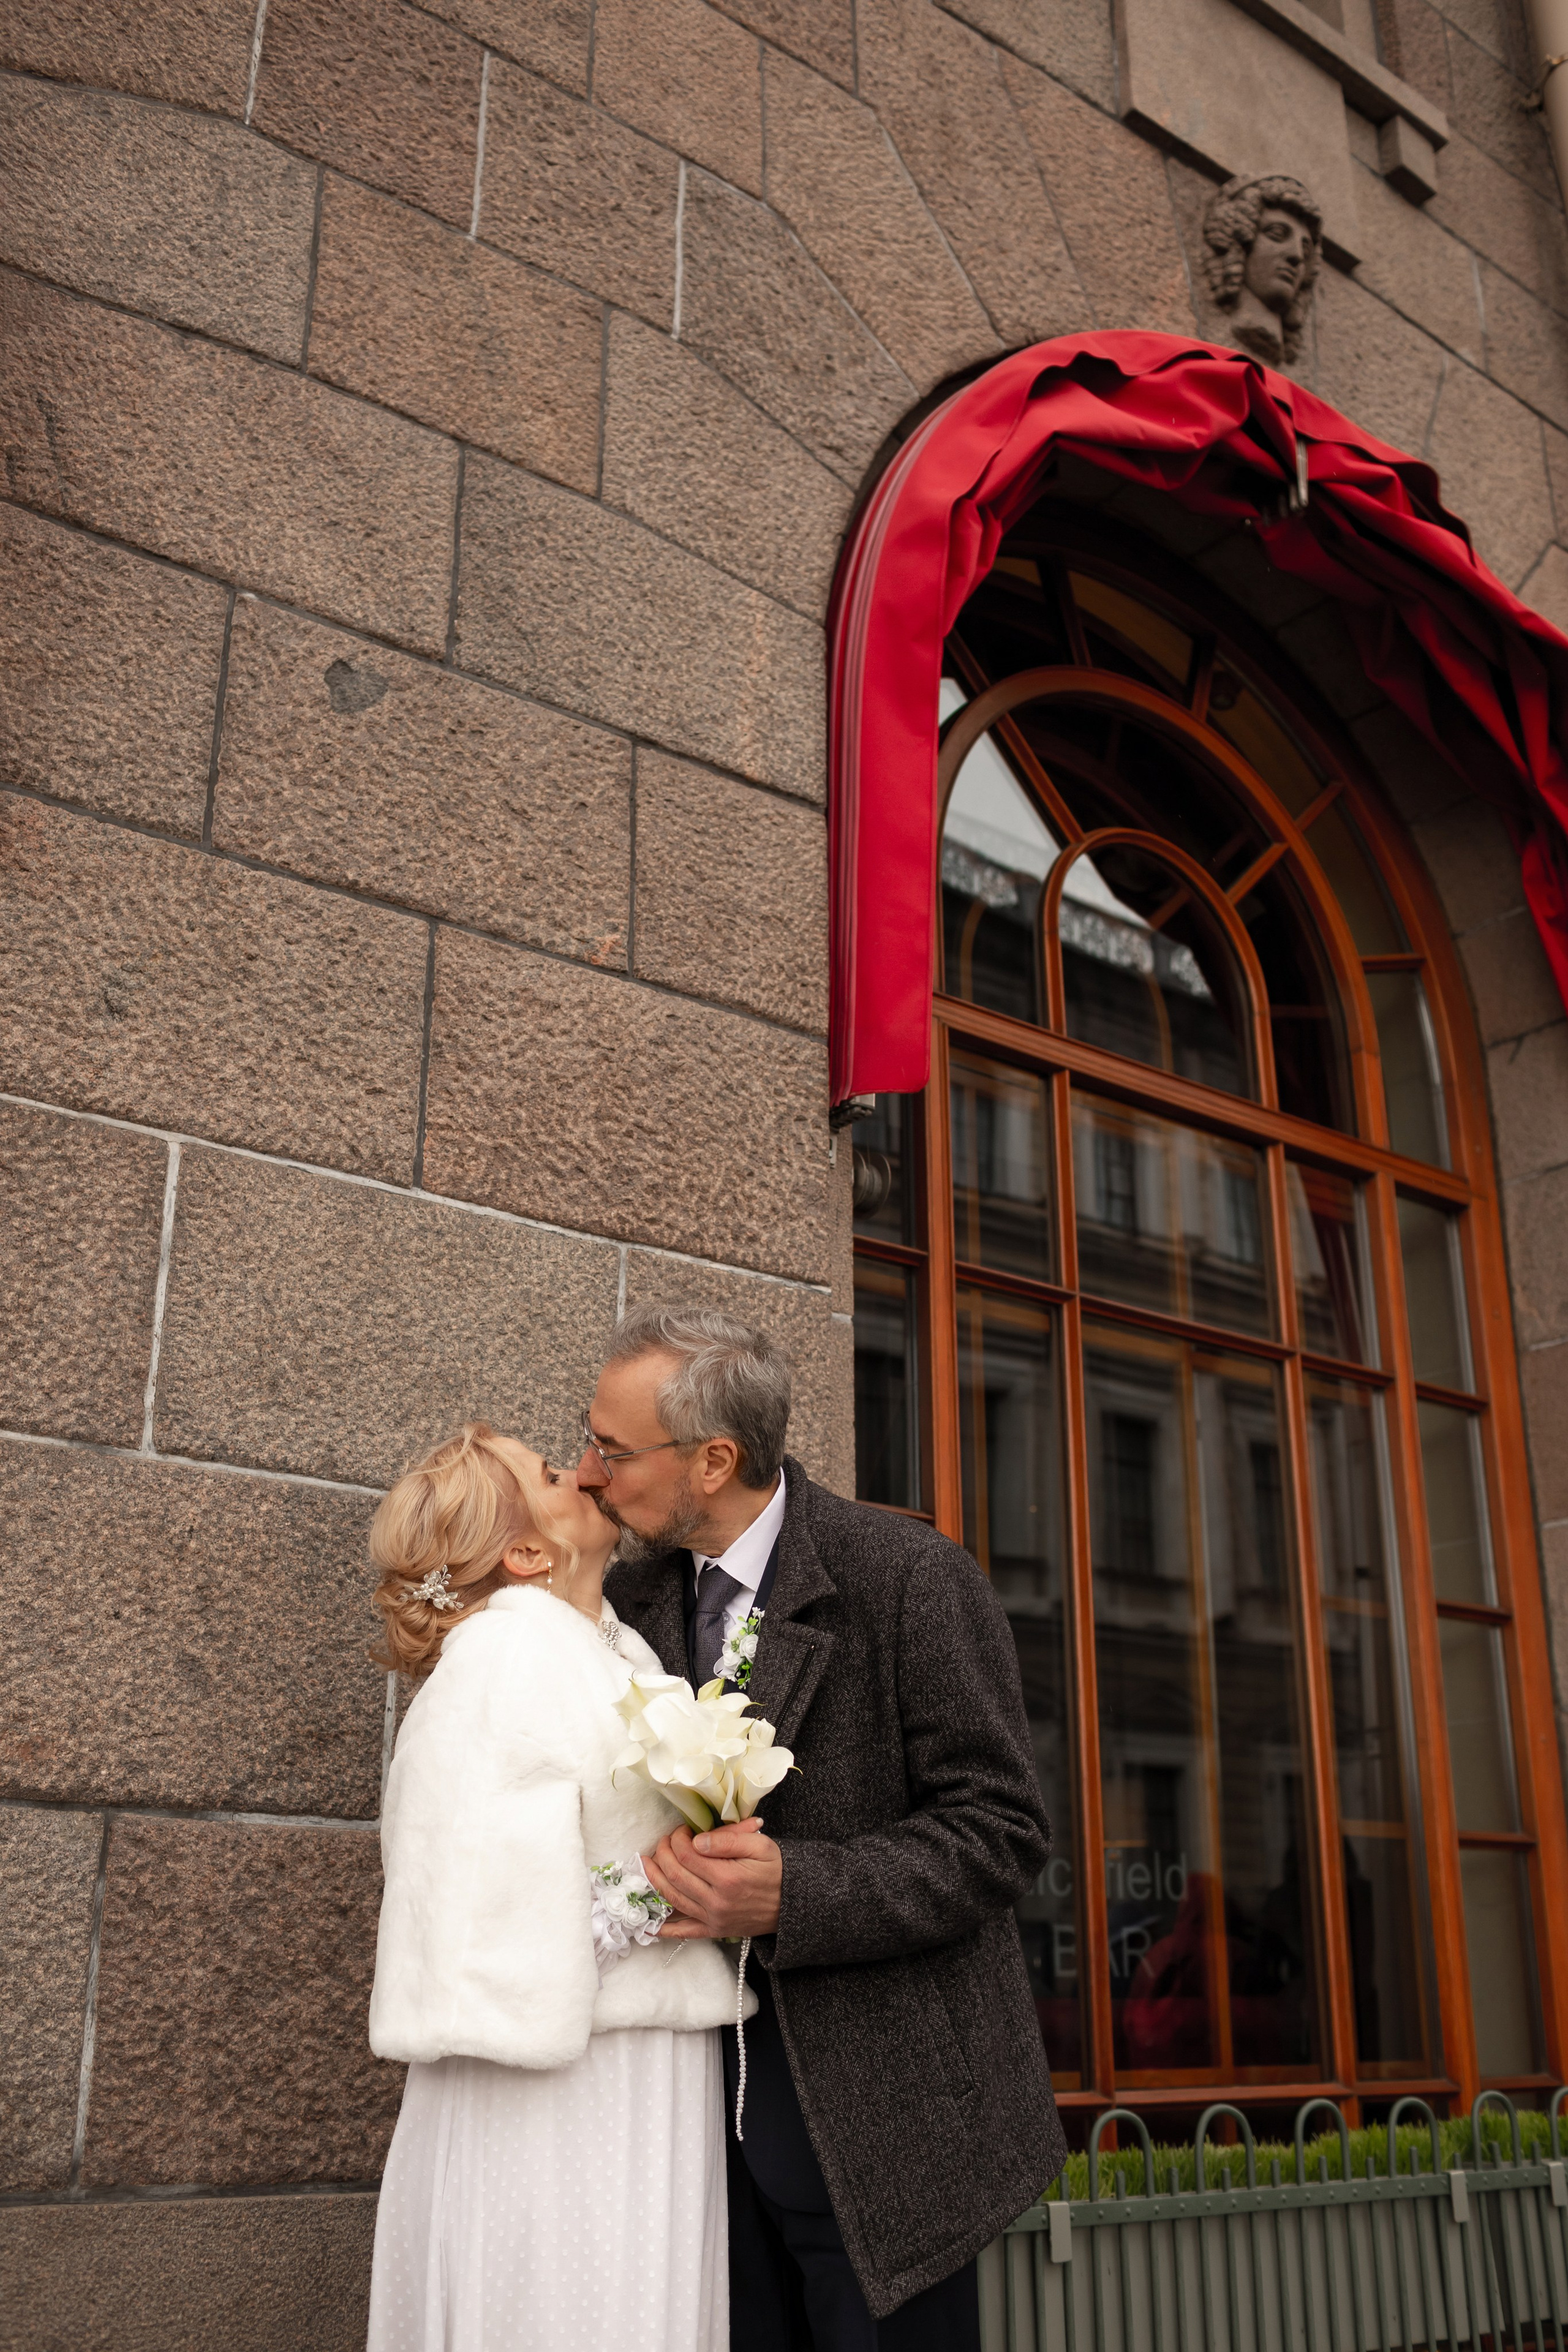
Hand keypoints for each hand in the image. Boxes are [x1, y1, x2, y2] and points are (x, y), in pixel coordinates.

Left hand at [645, 1816, 781, 1939]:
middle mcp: (716, 1901)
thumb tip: (697, 1841)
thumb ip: (729, 1839)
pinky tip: (649, 1923)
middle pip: (675, 1875)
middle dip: (663, 1854)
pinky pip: (684, 1932)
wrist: (794, 1904)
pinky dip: (664, 1928)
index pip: (687, 1855)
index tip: (682, 1830)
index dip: (678, 1839)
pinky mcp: (714, 1930)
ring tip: (645, 1864)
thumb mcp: (760, 1845)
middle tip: (664, 1841)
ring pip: (672, 1899)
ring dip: (654, 1880)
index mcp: (728, 1877)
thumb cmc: (777, 1870)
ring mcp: (713, 1919)